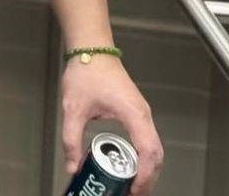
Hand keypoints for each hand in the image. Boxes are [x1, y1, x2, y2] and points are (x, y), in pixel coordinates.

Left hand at [61, 57, 163, 193]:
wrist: (91, 48)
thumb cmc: (87, 71)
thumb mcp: (74, 108)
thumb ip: (71, 140)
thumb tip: (72, 165)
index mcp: (133, 113)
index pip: (148, 152)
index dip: (144, 176)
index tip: (134, 190)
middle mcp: (142, 114)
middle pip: (156, 154)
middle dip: (148, 178)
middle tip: (132, 193)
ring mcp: (142, 112)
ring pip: (154, 147)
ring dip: (147, 168)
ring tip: (132, 185)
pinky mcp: (136, 111)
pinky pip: (147, 139)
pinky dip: (143, 156)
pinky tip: (130, 165)